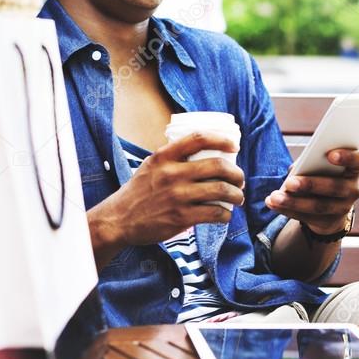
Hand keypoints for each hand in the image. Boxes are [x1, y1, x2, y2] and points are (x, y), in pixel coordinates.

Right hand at [87, 133, 244, 267]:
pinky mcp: (181, 217)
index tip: (234, 146)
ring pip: (220, 190)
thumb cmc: (138, 192)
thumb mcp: (151, 166)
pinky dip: (226, 215)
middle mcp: (171, 174)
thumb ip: (172, 157)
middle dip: (236, 174)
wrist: (119, 219)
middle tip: (239, 180)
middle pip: (217, 166)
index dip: (221, 140)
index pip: (199, 139)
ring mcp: (177, 196)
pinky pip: (214, 213)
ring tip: (238, 198)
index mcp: (164, 156)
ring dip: (236, 195)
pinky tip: (225, 215)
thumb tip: (201, 151)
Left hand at [265, 148, 358, 233]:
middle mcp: (353, 189)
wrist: (329, 206)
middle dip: (310, 184)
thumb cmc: (322, 174)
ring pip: (319, 206)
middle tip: (289, 182)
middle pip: (335, 187)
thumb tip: (295, 169)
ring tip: (274, 197)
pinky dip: (287, 210)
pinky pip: (307, 217)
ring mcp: (343, 208)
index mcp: (353, 169)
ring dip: (293, 202)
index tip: (330, 154)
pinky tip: (272, 203)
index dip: (348, 157)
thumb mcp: (320, 166)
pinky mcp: (328, 222)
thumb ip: (311, 162)